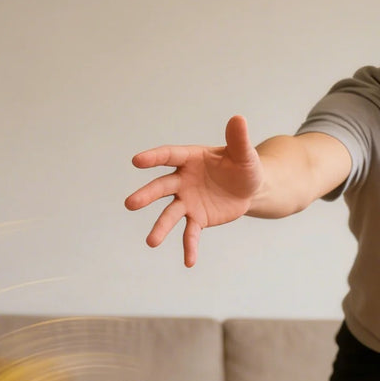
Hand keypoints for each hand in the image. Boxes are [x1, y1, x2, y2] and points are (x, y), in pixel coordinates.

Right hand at [125, 115, 262, 267]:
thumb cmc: (244, 166)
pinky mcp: (197, 218)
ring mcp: (188, 200)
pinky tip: (189, 262)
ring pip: (170, 214)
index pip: (169, 156)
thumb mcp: (244, 154)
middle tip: (130, 205)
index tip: (136, 161)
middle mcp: (183, 180)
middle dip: (147, 195)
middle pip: (162, 187)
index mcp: (191, 158)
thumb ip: (239, 139)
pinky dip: (189, 247)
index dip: (153, 158)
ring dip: (160, 227)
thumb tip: (239, 118)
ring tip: (151, 242)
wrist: (249, 188)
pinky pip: (190, 234)